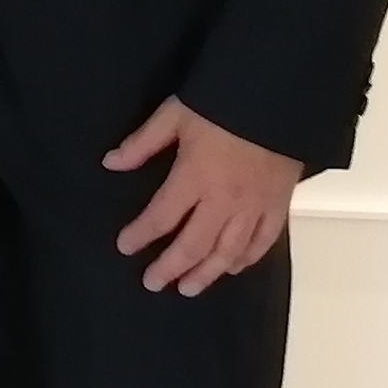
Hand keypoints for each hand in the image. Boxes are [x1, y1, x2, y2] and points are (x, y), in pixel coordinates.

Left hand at [107, 96, 299, 294]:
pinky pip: (263, 242)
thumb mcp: (174, 115)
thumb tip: (110, 163)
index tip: (124, 246)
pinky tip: (232, 268)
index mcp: (194, 178)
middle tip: (153, 283)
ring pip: (228, 252)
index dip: (141, 234)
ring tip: (188, 288)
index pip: (162, 216)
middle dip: (171, 267)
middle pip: (194, 245)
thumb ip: (142, 143)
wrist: (275, 99)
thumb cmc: (220, 104)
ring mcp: (254, 207)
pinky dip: (246, 259)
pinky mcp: (278, 205)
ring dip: (206, 273)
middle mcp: (224, 201)